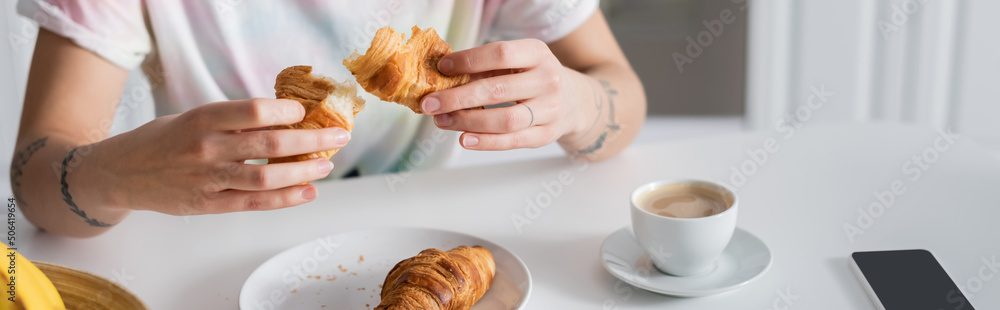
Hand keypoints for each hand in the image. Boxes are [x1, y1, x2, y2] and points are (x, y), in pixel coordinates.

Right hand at [84, 99, 349, 214]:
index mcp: (203, 119)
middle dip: (311, 141)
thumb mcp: (193, 118)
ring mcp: (208, 179)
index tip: (307, 112)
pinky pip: (254, 203)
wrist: (120, 173)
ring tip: (326, 166)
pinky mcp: (208, 204)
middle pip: (270, 145)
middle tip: (339, 137)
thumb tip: (284, 119)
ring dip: (303, 172)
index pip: (254, 111)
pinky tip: (307, 192)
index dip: (287, 111)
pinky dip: (285, 199)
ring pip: (266, 178)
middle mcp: (207, 148)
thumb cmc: (162, 141)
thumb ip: (232, 121)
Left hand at [420, 39, 588, 149]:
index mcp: (538, 53)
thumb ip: (486, 67)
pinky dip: (486, 142)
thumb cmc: (533, 78)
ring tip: (442, 121)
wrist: (575, 101)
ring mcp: (551, 109)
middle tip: (430, 103)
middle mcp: (548, 79)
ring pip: (505, 119)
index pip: (500, 54)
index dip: (468, 61)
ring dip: (468, 121)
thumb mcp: (518, 62)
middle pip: (497, 90)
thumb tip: (442, 76)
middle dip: (458, 97)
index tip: (443, 68)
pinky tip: (464, 139)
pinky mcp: (547, 135)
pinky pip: (513, 141)